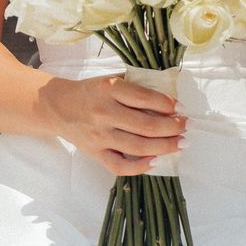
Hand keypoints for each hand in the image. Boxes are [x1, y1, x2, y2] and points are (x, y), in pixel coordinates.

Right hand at [38, 73, 185, 175]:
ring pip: (138, 146)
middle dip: (172, 126)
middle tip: (187, 126)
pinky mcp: (95, 154)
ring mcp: (100, 136)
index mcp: (109, 89)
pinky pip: (120, 166)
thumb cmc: (91, 92)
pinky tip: (156, 160)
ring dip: (164, 146)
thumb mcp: (110, 79)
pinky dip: (140, 166)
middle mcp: (104, 113)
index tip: (180, 107)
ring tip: (181, 142)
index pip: (144, 97)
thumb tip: (169, 97)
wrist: (58, 107)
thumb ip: (135, 85)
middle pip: (146, 125)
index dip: (166, 103)